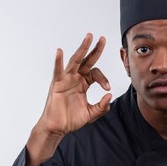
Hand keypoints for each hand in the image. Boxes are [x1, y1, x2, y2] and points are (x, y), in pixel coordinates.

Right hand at [24, 34, 111, 165]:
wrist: (58, 128)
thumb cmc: (72, 119)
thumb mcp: (92, 114)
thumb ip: (102, 106)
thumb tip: (110, 95)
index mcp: (84, 83)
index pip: (96, 74)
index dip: (104, 79)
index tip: (107, 89)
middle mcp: (75, 78)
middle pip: (87, 60)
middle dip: (95, 49)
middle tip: (102, 38)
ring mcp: (66, 80)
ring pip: (75, 61)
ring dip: (82, 48)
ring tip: (89, 37)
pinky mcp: (57, 84)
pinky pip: (57, 71)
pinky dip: (58, 61)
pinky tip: (59, 51)